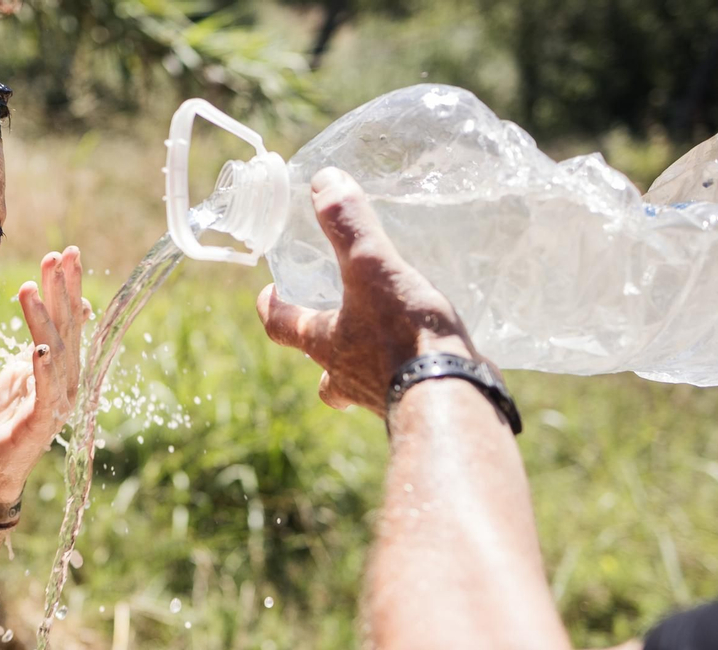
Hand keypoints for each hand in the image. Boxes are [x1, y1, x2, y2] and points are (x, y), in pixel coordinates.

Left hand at [0, 248, 91, 504]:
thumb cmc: (5, 419)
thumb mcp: (21, 371)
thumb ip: (40, 341)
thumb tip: (60, 309)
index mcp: (63, 368)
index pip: (69, 318)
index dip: (68, 285)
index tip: (64, 252)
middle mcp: (68, 381)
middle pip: (68, 328)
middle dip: (63, 290)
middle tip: (58, 255)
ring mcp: (58, 402)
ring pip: (55, 352)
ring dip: (44, 319)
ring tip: (30, 288)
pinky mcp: (41, 421)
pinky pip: (44, 389)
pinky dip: (43, 367)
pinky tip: (38, 346)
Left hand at [256, 168, 478, 415]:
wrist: (450, 396)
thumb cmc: (402, 335)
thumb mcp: (371, 267)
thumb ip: (348, 225)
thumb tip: (323, 181)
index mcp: (324, 343)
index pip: (280, 326)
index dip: (271, 308)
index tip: (268, 294)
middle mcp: (346, 376)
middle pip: (322, 371)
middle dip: (323, 352)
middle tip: (331, 332)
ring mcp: (380, 394)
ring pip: (361, 384)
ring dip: (366, 366)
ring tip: (387, 341)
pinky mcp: (417, 401)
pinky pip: (405, 386)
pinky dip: (411, 370)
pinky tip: (434, 353)